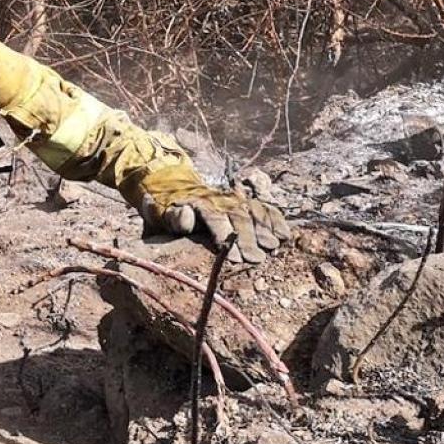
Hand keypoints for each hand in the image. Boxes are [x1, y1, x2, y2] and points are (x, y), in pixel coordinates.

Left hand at [138, 166, 290, 263]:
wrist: (169, 184)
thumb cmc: (162, 209)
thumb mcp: (158, 214)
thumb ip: (172, 216)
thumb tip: (186, 216)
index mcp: (196, 202)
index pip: (214, 218)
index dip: (225, 235)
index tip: (235, 257)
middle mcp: (217, 199)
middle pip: (237, 217)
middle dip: (248, 238)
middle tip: (256, 260)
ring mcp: (231, 199)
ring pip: (251, 212)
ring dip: (264, 229)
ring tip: (274, 246)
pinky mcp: (241, 201)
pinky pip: (261, 207)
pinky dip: (274, 219)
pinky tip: (285, 234)